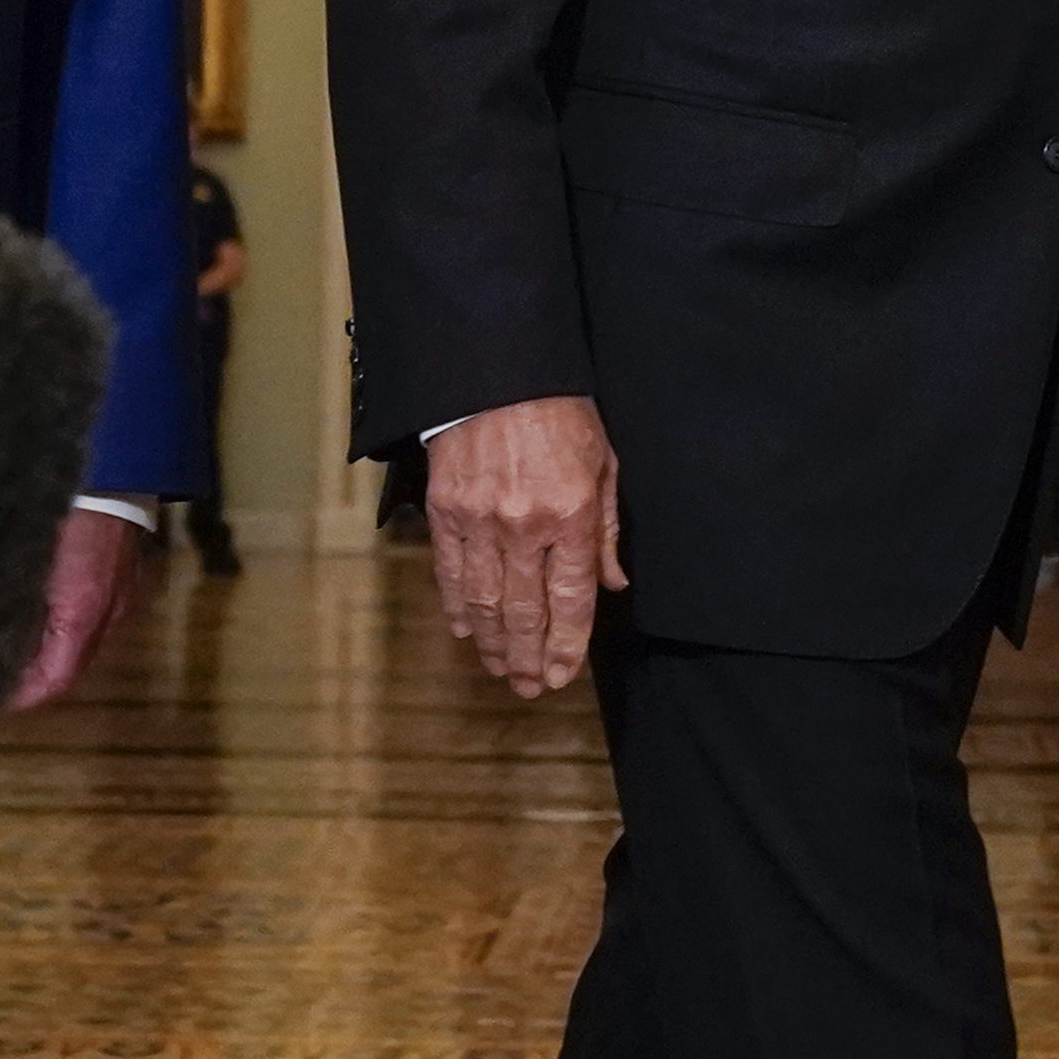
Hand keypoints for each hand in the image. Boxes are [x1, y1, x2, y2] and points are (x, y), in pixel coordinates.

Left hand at [4, 505, 147, 710]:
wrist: (116, 480)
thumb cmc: (67, 513)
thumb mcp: (31, 557)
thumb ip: (16, 601)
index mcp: (82, 613)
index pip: (56, 678)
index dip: (26, 696)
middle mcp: (108, 617)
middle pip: (71, 669)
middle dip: (36, 681)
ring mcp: (120, 603)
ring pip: (83, 649)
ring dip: (51, 659)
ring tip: (14, 656)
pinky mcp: (124, 588)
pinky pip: (95, 627)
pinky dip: (67, 636)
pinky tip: (43, 624)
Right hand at [427, 396, 623, 698]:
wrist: (495, 368)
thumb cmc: (559, 409)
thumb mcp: (603, 461)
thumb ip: (607, 528)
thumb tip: (613, 582)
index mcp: (570, 514)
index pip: (571, 599)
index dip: (567, 646)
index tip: (562, 675)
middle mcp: (524, 525)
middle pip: (526, 612)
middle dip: (528, 657)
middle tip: (529, 689)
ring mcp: (479, 520)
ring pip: (485, 600)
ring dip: (493, 642)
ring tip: (499, 669)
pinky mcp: (444, 509)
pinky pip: (450, 572)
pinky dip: (456, 605)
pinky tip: (464, 628)